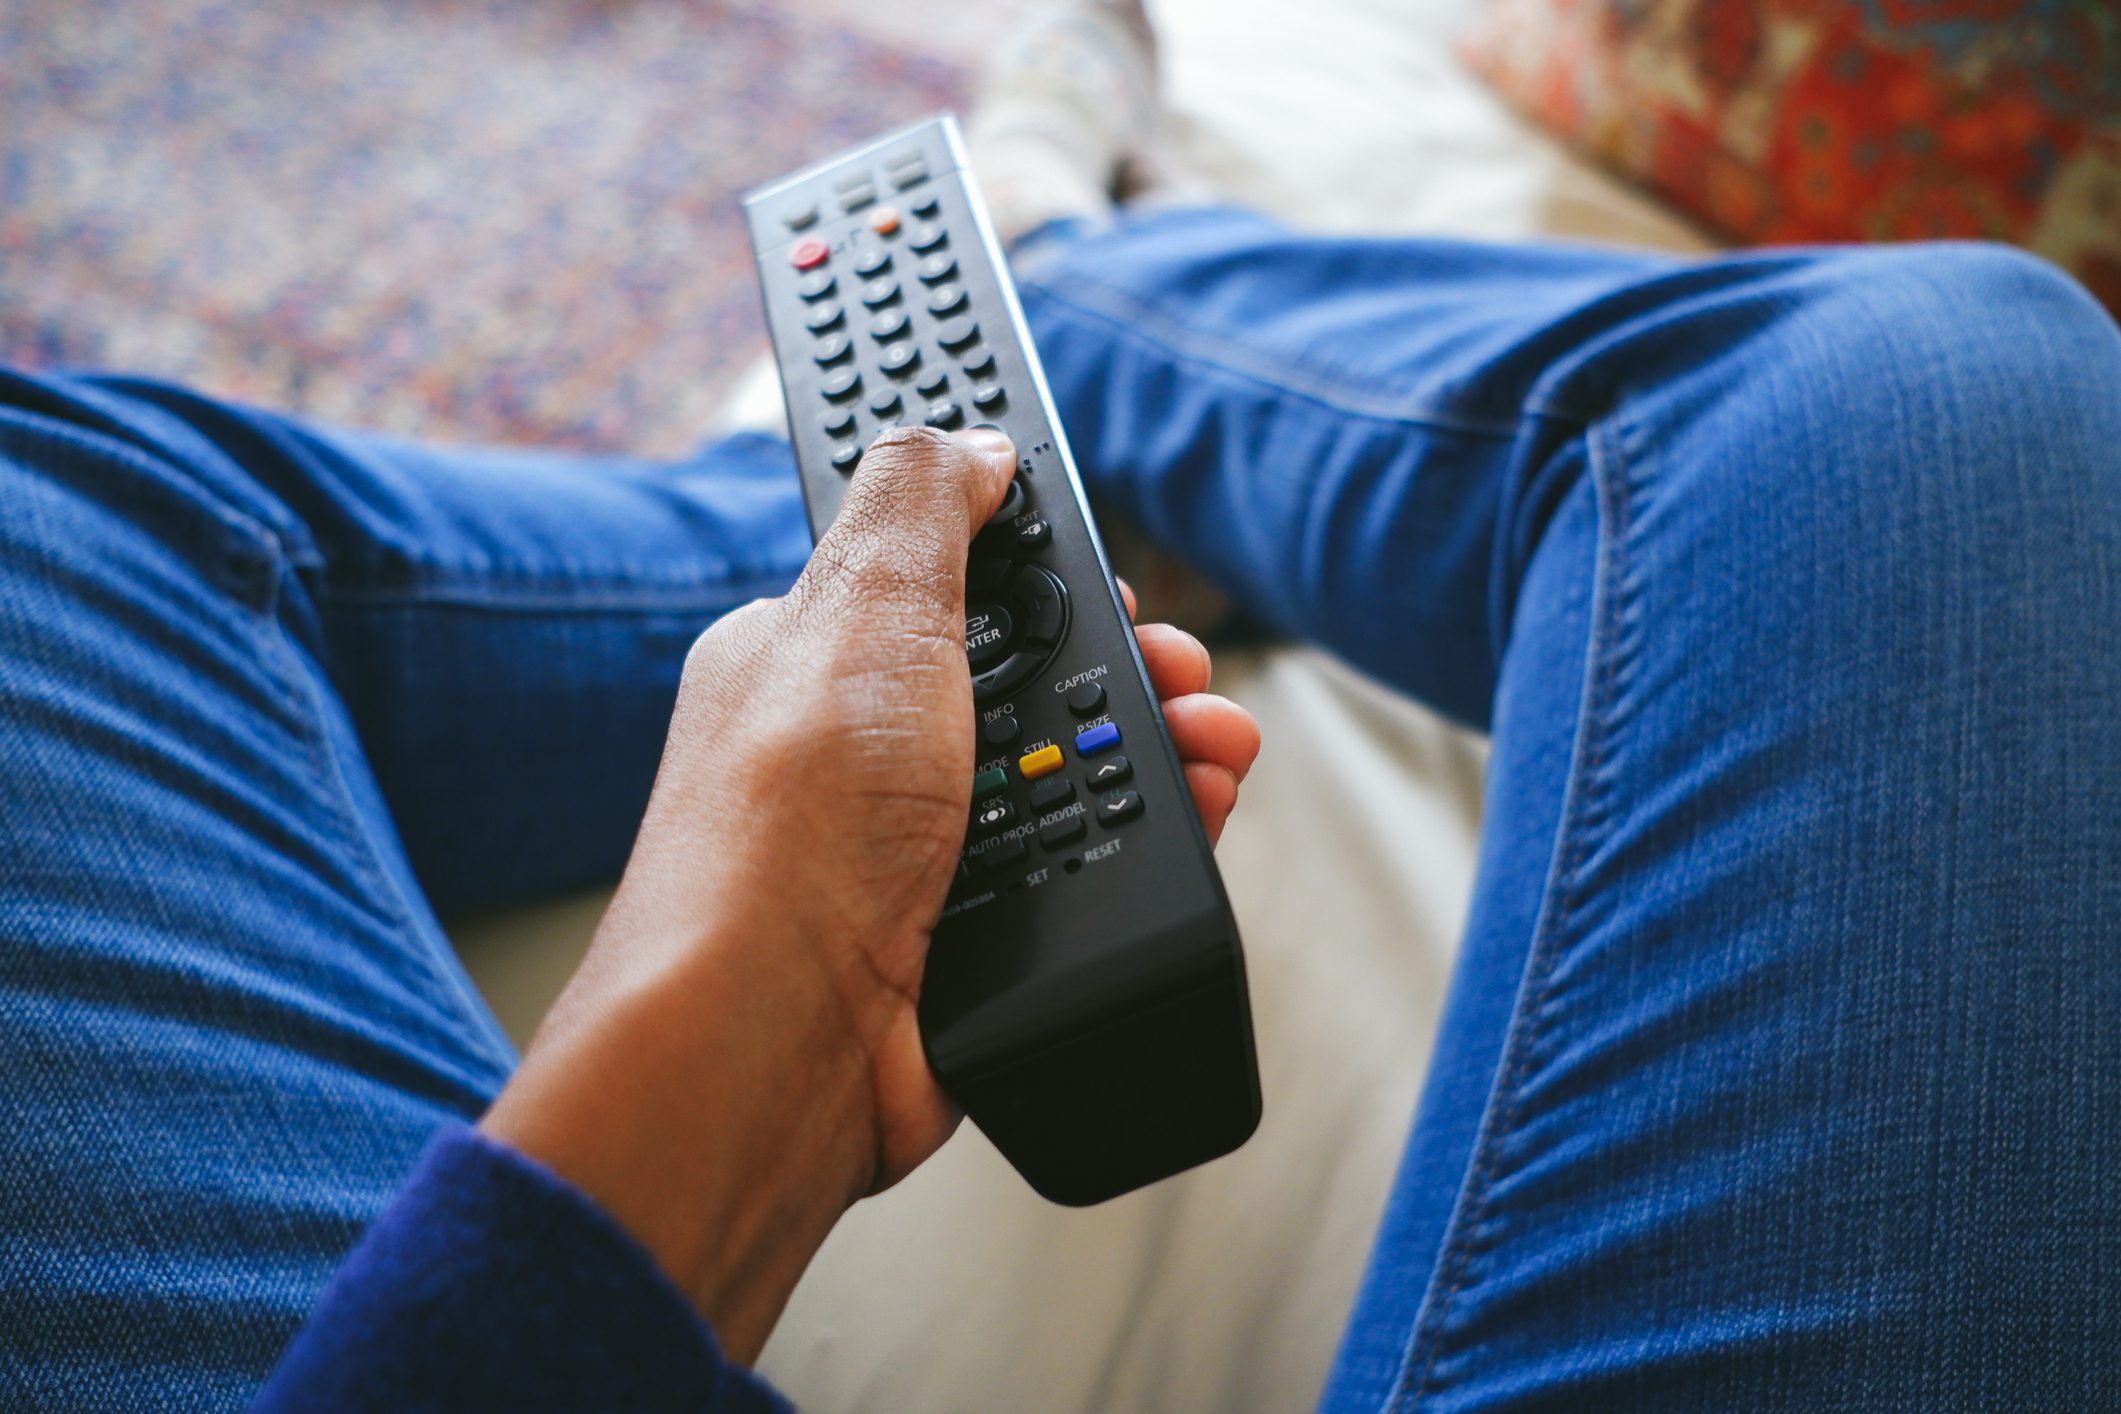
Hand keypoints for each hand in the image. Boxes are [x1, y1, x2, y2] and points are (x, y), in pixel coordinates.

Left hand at [481, 426, 1259, 1360]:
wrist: (771, 1050)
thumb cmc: (784, 835)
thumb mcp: (858, 613)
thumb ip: (919, 506)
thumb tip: (967, 437)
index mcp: (813, 660)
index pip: (947, 586)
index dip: (1040, 575)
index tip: (1109, 579)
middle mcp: (861, 755)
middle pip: (1029, 684)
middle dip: (1125, 670)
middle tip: (1181, 671)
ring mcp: (915, 852)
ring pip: (1067, 778)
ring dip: (1159, 753)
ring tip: (1217, 747)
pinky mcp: (966, 941)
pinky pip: (1083, 872)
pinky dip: (1152, 844)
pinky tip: (1196, 821)